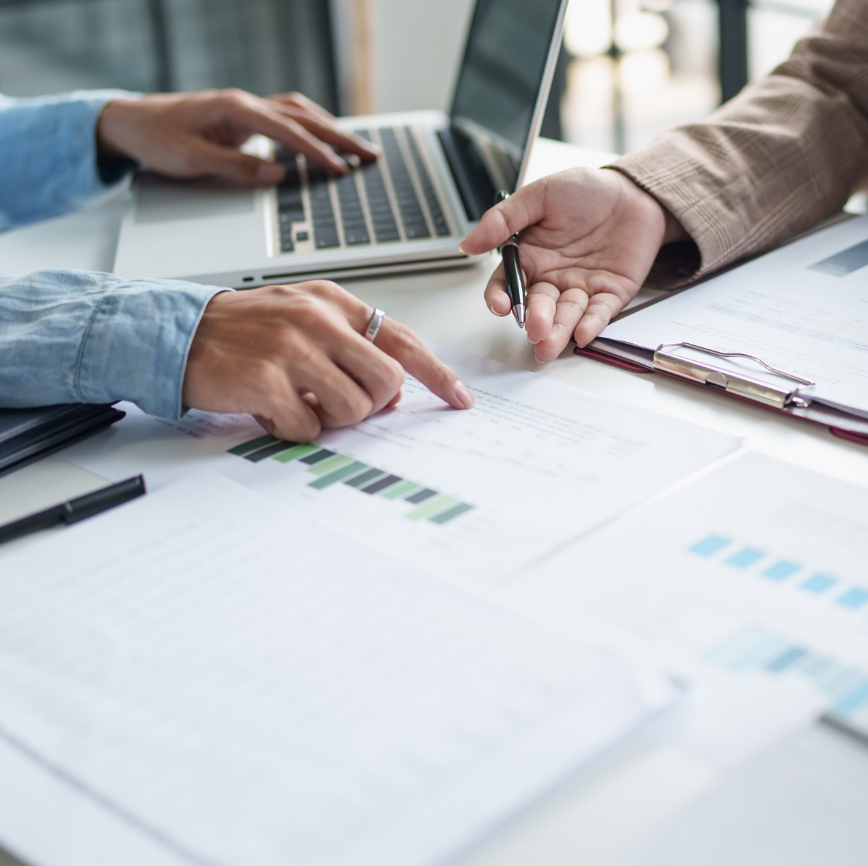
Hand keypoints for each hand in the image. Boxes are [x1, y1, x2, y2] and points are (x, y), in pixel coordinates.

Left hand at [97, 89, 379, 183]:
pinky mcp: (245, 118)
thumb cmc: (156, 139)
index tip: (340, 169)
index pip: (287, 131)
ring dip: (330, 129)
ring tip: (357, 148)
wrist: (132, 122)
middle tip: (370, 154)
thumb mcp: (190, 160)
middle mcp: (245, 104)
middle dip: (339, 136)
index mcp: (234, 109)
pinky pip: (287, 119)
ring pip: (299, 113)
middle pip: (303, 116)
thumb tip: (276, 175)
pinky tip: (324, 140)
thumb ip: (235, 167)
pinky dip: (311, 128)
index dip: (316, 152)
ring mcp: (246, 109)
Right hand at [182, 281, 475, 441]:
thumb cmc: (245, 332)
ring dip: (330, 419)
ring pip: (354, 408)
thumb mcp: (304, 319)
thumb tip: (395, 389)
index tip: (460, 399)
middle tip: (337, 403)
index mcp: (333, 302)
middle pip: (387, 382)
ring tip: (299, 403)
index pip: (403, 339)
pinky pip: (309, 428)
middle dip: (371, 405)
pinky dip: (294, 430)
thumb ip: (351, 344)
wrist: (179, 333)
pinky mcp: (266, 380)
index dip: (438, 374)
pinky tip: (271, 410)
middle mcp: (317, 319)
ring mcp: (292, 348)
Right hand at [459, 168, 686, 360]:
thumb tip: (468, 243)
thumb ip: (503, 220)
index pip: (508, 285)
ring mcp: (581, 288)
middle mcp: (553, 278)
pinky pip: (600, 312)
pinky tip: (583, 334)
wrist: (634, 189)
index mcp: (531, 258)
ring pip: (566, 314)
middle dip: (535, 320)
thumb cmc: (586, 190)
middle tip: (534, 329)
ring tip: (549, 344)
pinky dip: (591, 324)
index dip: (501, 297)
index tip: (501, 306)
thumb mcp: (539, 195)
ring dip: (558, 330)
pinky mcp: (611, 293)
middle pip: (538, 306)